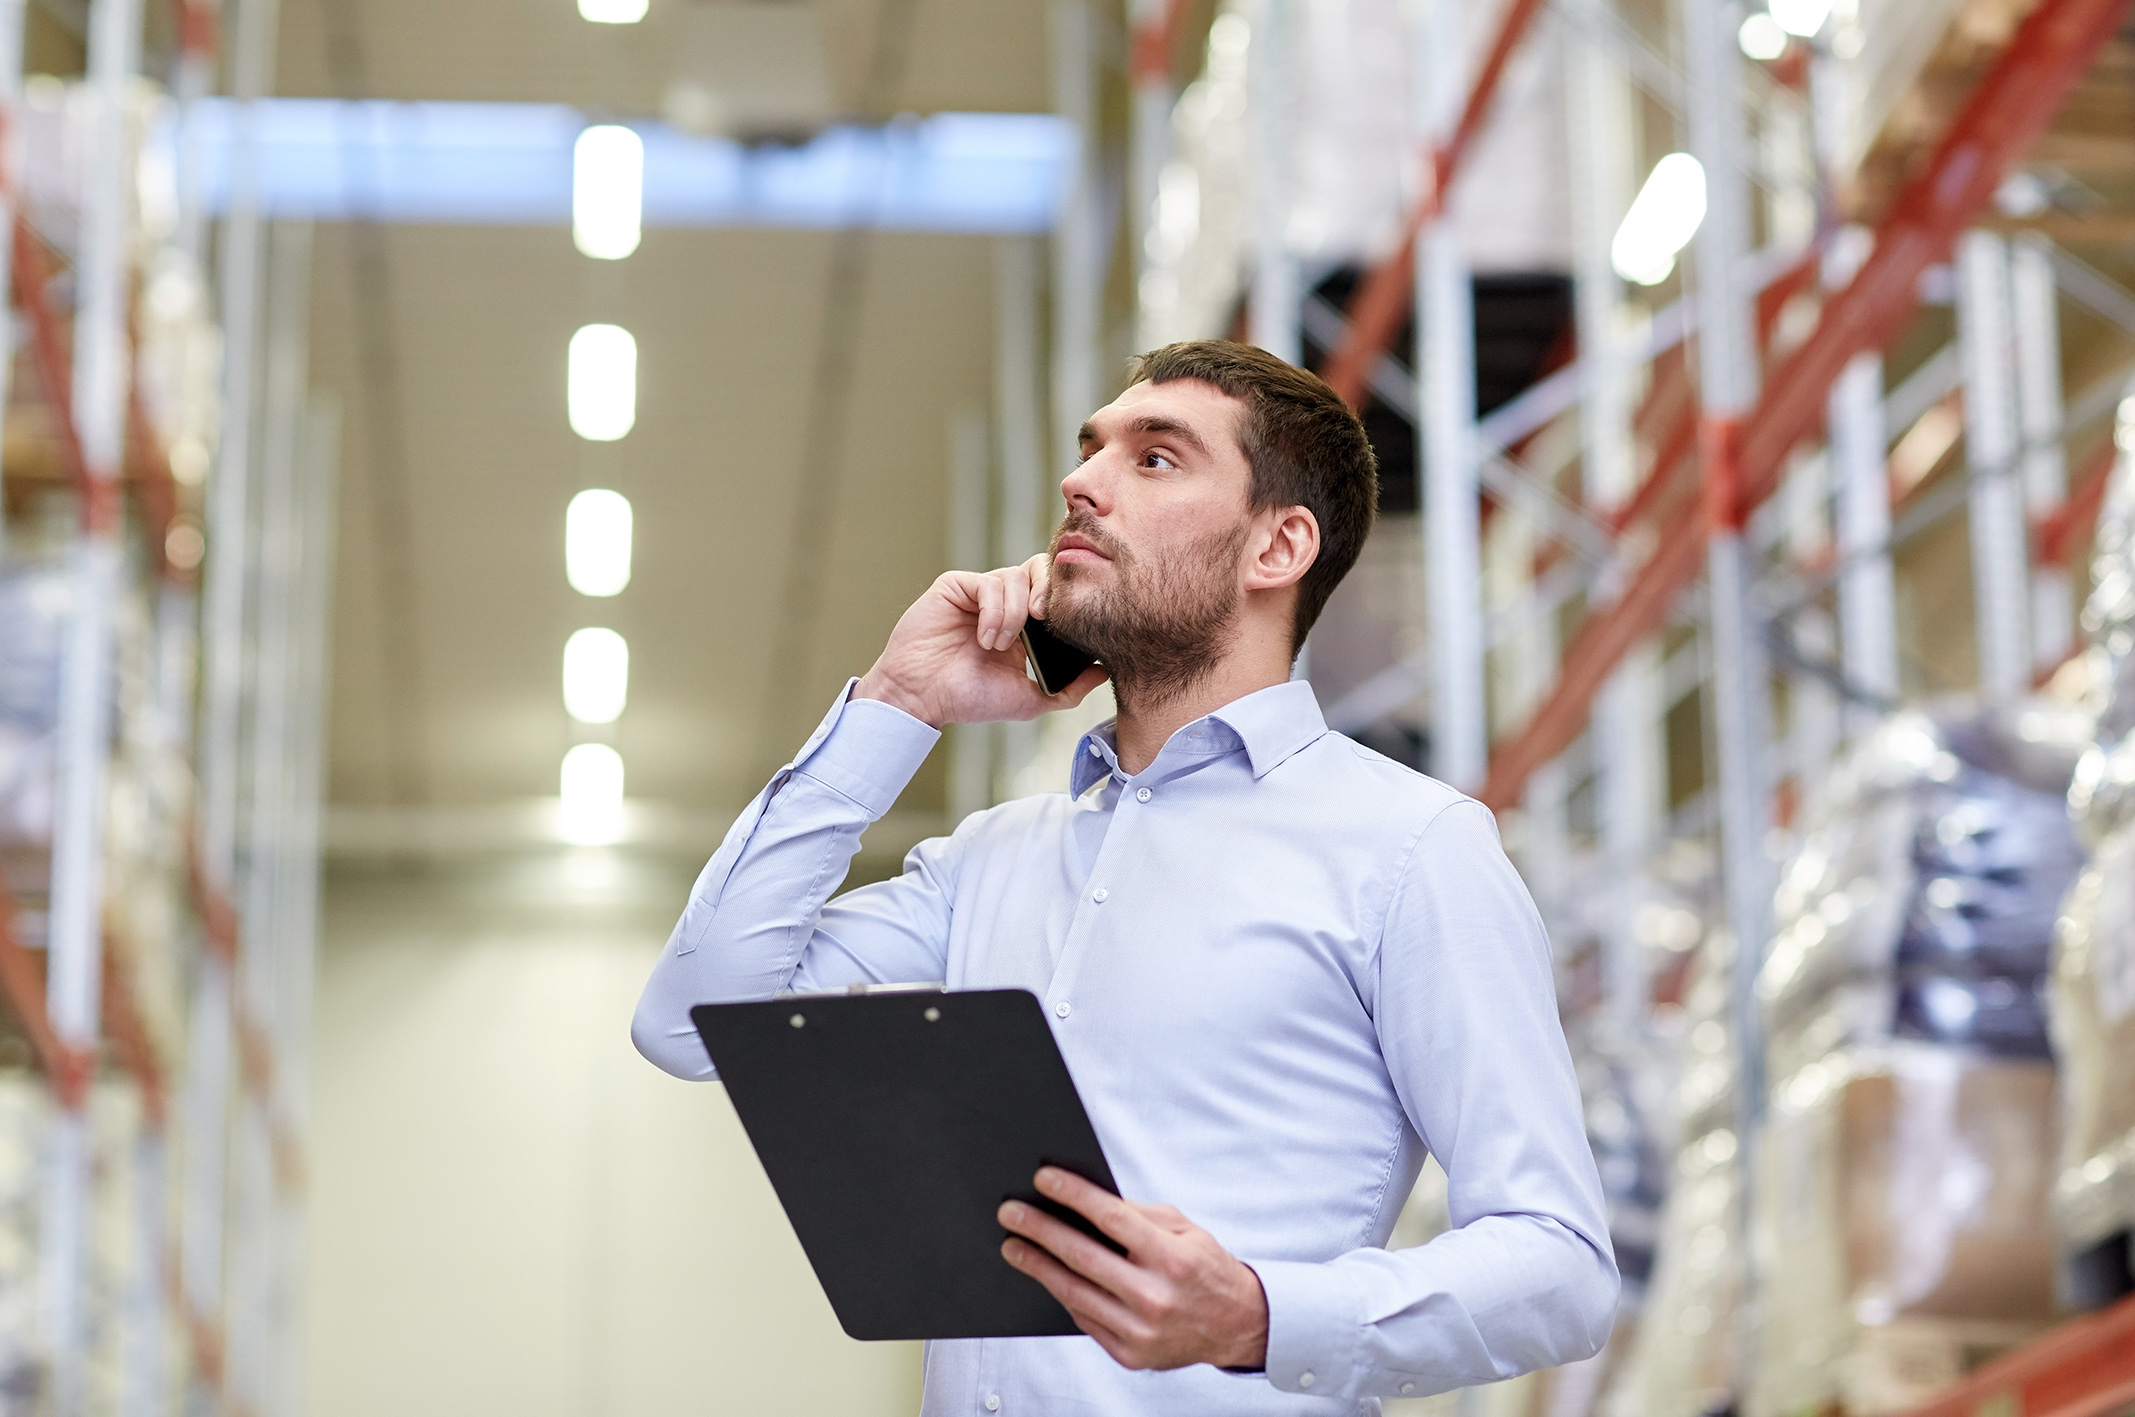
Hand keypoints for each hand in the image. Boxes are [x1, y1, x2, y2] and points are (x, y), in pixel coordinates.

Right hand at [855, 556, 1107, 727]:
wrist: (923, 698)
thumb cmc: (969, 699)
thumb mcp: (1029, 699)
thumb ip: (1069, 689)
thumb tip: (1104, 674)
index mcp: (1024, 623)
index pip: (1054, 593)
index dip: (1065, 600)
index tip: (1071, 622)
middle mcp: (1004, 602)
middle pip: (1041, 569)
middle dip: (1048, 591)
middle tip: (1043, 619)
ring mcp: (980, 592)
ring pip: (1016, 578)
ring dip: (1013, 615)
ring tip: (996, 646)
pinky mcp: (957, 585)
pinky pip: (989, 582)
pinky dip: (994, 612)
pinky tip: (985, 638)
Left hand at [997, 1167, 1268, 1371]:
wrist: (1234, 1325)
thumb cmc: (1203, 1267)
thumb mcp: (1184, 1229)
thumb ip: (1138, 1215)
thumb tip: (1085, 1200)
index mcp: (1173, 1257)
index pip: (1112, 1218)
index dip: (1074, 1195)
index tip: (1042, 1178)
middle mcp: (1156, 1297)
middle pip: (1083, 1256)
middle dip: (1040, 1230)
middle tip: (1010, 1212)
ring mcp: (1141, 1331)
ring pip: (1074, 1292)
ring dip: (1038, 1266)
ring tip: (1014, 1245)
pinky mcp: (1129, 1355)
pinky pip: (1084, 1319)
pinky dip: (1061, 1293)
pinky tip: (1044, 1274)